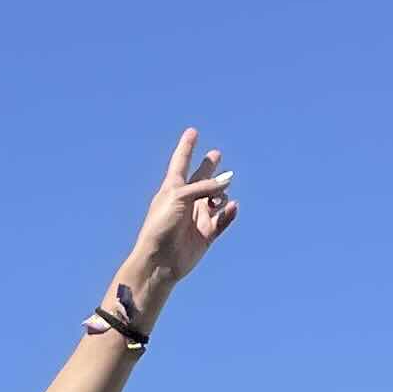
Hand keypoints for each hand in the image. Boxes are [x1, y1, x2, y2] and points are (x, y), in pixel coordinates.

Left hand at [104, 124, 238, 313]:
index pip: (182, 162)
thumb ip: (205, 186)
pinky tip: (232, 207)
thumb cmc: (162, 225)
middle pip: (201, 178)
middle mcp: (186, 200)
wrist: (160, 260)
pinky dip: (229, 213)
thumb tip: (229, 179)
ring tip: (218, 196)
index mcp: (173, 188)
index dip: (187, 146)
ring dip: (221, 193)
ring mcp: (197, 216)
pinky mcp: (207, 233)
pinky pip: (224, 219)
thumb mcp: (180, 197)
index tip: (192, 131)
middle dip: (209, 166)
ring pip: (217, 198)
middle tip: (215, 154)